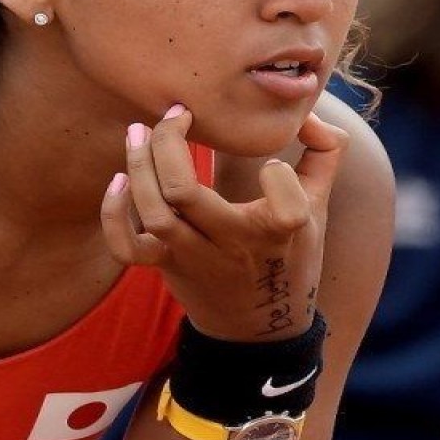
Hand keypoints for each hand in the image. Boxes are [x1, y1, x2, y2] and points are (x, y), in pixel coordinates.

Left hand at [100, 105, 347, 341]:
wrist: (259, 328)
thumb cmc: (290, 254)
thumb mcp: (318, 206)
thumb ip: (326, 152)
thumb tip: (308, 114)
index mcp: (279, 229)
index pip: (280, 195)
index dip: (277, 173)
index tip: (273, 167)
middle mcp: (232, 245)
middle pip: (184, 192)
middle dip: (169, 140)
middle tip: (176, 111)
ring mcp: (195, 258)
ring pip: (154, 212)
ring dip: (138, 165)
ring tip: (138, 131)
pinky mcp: (168, 267)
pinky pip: (127, 247)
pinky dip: (113, 215)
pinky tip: (119, 180)